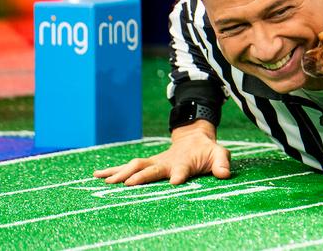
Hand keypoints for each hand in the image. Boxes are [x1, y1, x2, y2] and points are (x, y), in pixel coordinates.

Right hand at [92, 121, 229, 185]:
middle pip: (152, 169)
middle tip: (128, 185)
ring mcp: (154, 162)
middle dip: (141, 176)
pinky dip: (113, 170)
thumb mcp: (219, 154)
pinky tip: (96, 175)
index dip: (179, 175)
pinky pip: (128, 167)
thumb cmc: (207, 151)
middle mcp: (166, 162)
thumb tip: (225, 174)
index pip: (182, 169)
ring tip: (105, 182)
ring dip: (121, 173)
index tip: (175, 182)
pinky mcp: (146, 164)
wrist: (193, 138)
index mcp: (184, 162)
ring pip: (135, 166)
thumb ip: (221, 163)